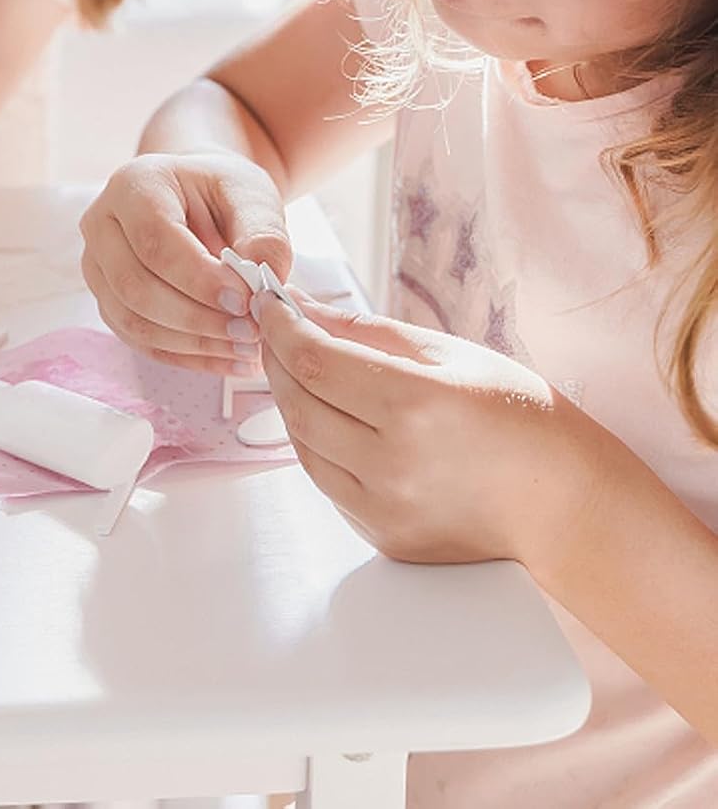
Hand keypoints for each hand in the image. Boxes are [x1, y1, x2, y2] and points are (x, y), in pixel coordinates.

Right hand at [78, 151, 290, 374]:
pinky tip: (227, 358)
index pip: (155, 240)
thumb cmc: (222, 191)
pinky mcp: (107, 300)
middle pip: (135, 286)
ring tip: (245, 348)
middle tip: (250, 331)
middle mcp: (101, 224)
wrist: (198, 196)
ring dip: (192, 343)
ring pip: (132, 320)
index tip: (246, 300)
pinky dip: (186, 356)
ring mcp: (97, 266)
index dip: (198, 278)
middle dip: (196, 318)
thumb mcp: (252, 195)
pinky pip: (139, 340)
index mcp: (134, 185)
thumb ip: (262, 233)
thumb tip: (261, 279)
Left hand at [255, 287, 607, 567]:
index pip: (313, 360)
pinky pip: (326, 482)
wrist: (570, 506)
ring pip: (303, 446)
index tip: (268, 301)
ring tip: (298, 368)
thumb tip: (300, 306)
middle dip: (276, 359)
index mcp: (415, 406)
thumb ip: (365, 331)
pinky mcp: (385, 538)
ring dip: (290, 402)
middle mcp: (394, 464)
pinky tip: (327, 415)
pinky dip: (315, 443)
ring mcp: (386, 509)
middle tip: (276, 328)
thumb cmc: (520, 417)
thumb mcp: (448, 354)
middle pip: (298, 403)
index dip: (280, 326)